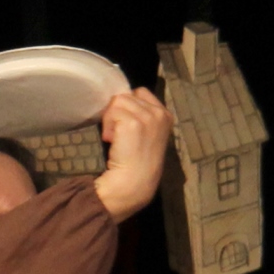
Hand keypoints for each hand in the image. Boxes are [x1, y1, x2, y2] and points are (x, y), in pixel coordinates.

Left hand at [90, 87, 176, 222]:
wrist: (134, 182)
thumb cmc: (137, 162)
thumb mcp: (148, 133)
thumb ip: (141, 116)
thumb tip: (118, 100)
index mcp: (165, 115)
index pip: (140, 92)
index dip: (128, 105)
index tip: (125, 124)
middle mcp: (159, 113)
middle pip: (126, 95)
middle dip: (117, 112)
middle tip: (118, 135)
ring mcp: (148, 117)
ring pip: (118, 101)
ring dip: (110, 119)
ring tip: (115, 138)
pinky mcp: (133, 122)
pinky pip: (111, 112)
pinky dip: (107, 126)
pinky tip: (112, 141)